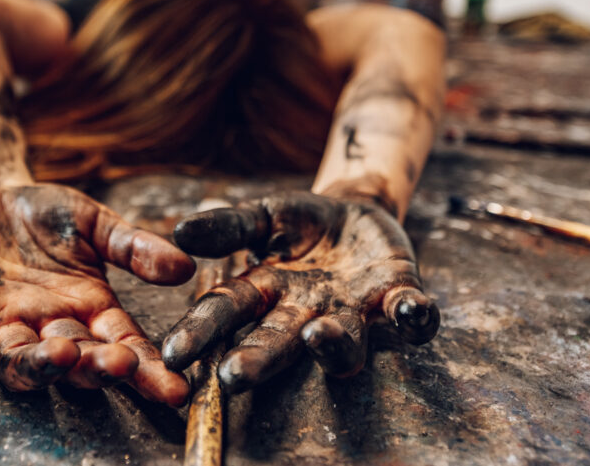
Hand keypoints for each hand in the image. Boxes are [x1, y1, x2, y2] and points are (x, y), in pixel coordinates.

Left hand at [0, 183, 194, 404]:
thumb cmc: (51, 216)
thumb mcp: (99, 224)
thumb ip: (135, 247)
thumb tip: (184, 266)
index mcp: (88, 309)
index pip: (122, 346)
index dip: (148, 370)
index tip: (175, 389)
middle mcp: (46, 325)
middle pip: (72, 361)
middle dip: (94, 367)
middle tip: (118, 365)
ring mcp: (1, 319)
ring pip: (15, 360)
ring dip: (36, 364)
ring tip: (60, 355)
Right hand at [162, 191, 438, 392]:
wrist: (358, 211)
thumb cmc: (301, 222)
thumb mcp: (264, 215)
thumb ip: (229, 226)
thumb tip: (181, 230)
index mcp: (267, 292)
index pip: (228, 314)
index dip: (202, 333)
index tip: (177, 354)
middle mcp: (307, 312)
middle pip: (279, 341)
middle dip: (259, 360)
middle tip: (235, 378)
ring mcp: (353, 309)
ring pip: (345, 343)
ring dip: (334, 346)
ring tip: (317, 335)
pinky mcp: (396, 295)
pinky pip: (409, 315)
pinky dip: (413, 316)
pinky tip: (409, 309)